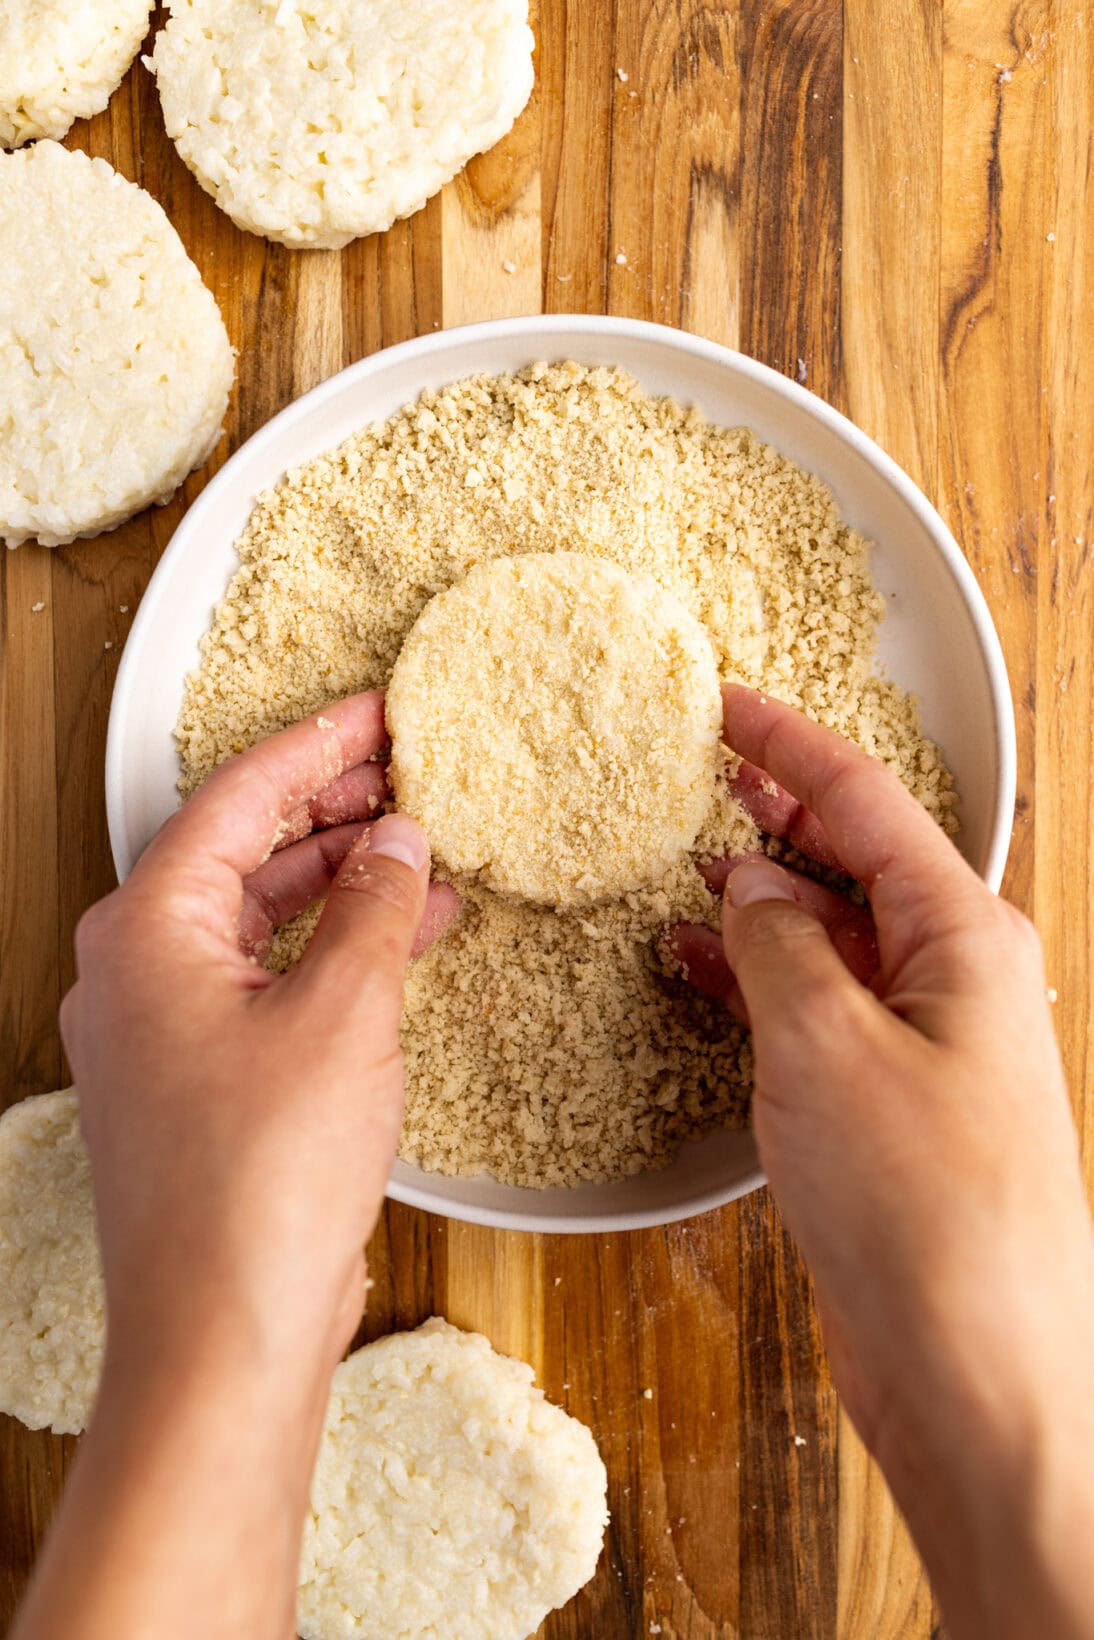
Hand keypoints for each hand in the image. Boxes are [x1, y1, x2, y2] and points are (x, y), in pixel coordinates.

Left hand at [14, 693, 457, 1639]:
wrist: (224, 1333)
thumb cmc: (261, 1180)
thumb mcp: (344, 1013)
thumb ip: (376, 908)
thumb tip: (400, 840)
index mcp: (148, 928)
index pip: (239, 798)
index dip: (319, 747)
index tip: (379, 711)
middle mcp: (137, 968)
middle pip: (242, 851)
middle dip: (332, 810)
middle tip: (410, 769)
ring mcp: (162, 1028)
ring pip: (258, 917)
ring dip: (341, 882)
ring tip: (424, 849)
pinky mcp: (197, 1080)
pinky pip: (266, 979)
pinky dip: (331, 950)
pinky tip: (401, 936)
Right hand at [674, 686, 1093, 1639]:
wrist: (976, 1375)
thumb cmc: (924, 1210)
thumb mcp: (827, 1047)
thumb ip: (778, 944)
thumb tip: (747, 878)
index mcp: (963, 935)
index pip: (866, 801)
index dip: (788, 742)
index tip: (722, 699)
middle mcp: (952, 976)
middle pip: (853, 860)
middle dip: (775, 812)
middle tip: (694, 770)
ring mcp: (922, 1042)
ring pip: (828, 935)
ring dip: (755, 900)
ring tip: (676, 863)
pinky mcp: (887, 1103)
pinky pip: (816, 1009)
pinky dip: (754, 980)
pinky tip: (694, 964)